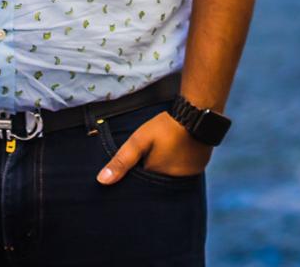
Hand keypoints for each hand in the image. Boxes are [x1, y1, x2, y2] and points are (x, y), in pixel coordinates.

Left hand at [96, 111, 211, 183]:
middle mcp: (173, 184)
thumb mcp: (139, 140)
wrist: (197, 114)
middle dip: (151, 173)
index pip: (142, 184)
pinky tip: (176, 154)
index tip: (134, 168)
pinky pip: (183, 172)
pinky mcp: (198, 169)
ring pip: (170, 177)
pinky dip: (178, 166)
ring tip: (163, 155)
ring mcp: (187, 177)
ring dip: (166, 170)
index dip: (136, 176)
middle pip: (156, 182)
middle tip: (150, 157)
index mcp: (156, 179)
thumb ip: (122, 160)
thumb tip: (101, 181)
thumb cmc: (166, 128)